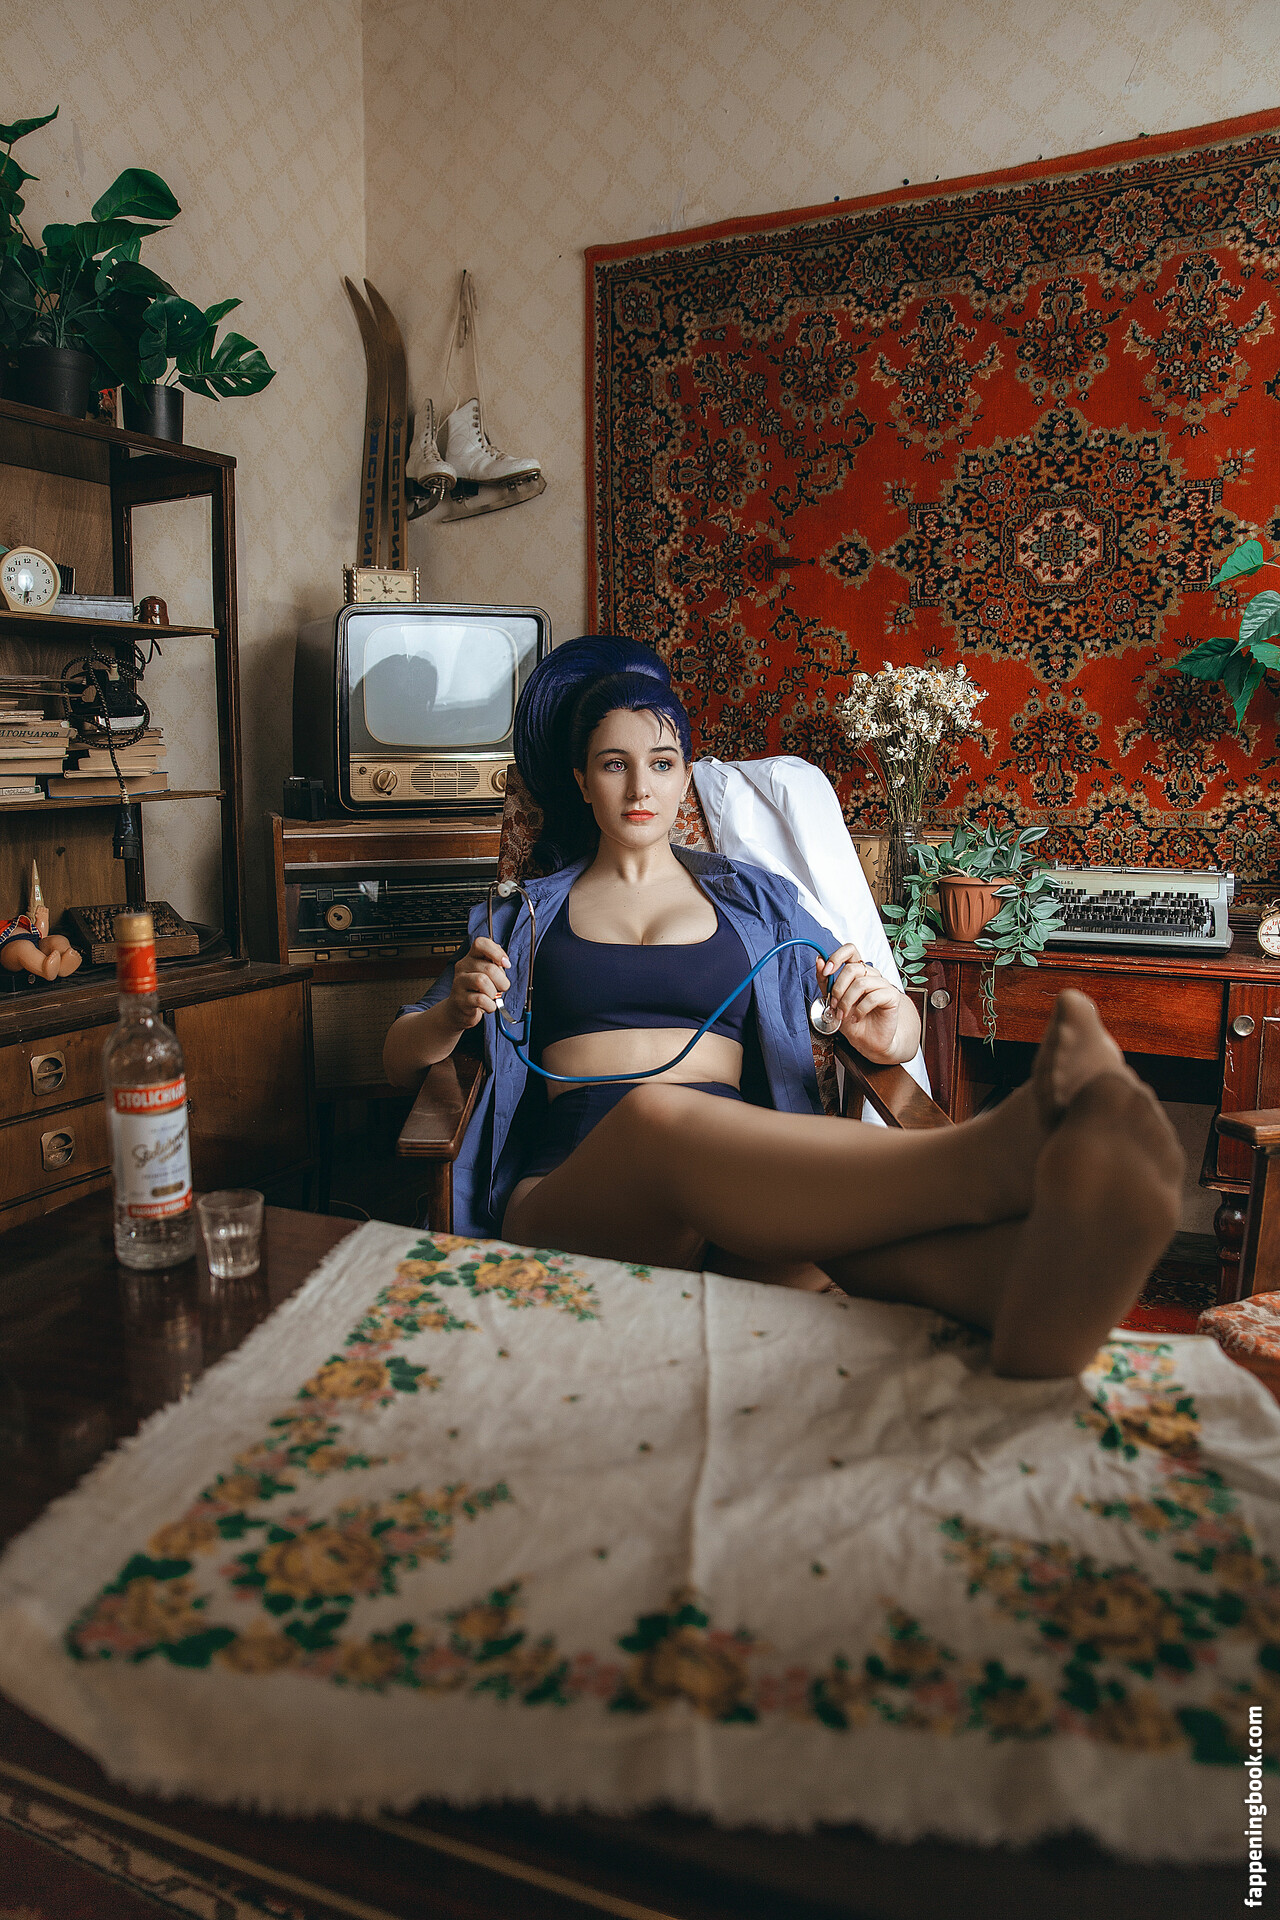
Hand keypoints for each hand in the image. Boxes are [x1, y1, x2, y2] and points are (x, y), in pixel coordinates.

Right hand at [446, 935, 510, 1029]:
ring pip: (482, 981)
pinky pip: (480, 999)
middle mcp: (463, 967)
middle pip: (489, 968)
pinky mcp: (460, 999)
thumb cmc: (476, 990)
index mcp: (471, 957)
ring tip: (492, 996)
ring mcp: (459, 983)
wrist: (458, 1009)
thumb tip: (504, 961)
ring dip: (494, 992)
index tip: (506, 964)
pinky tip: (488, 1006)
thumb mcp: (487, 973)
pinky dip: (490, 1005)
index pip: (480, 943)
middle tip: (501, 988)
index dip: (496, 952)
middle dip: (502, 981)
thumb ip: (495, 964)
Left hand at [817, 945, 905, 1060]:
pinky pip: (873, 997)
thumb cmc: (852, 1019)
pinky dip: (860, 1010)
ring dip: (846, 1001)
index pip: (850, 949)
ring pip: (861, 983)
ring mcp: (883, 984)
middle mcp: (871, 974)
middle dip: (838, 988)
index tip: (826, 971)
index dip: (837, 957)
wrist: (868, 1040)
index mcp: (858, 971)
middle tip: (833, 1004)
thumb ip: (826, 981)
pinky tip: (856, 1018)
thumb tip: (819, 960)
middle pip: (852, 968)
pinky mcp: (892, 996)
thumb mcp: (833, 1000)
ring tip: (843, 1014)